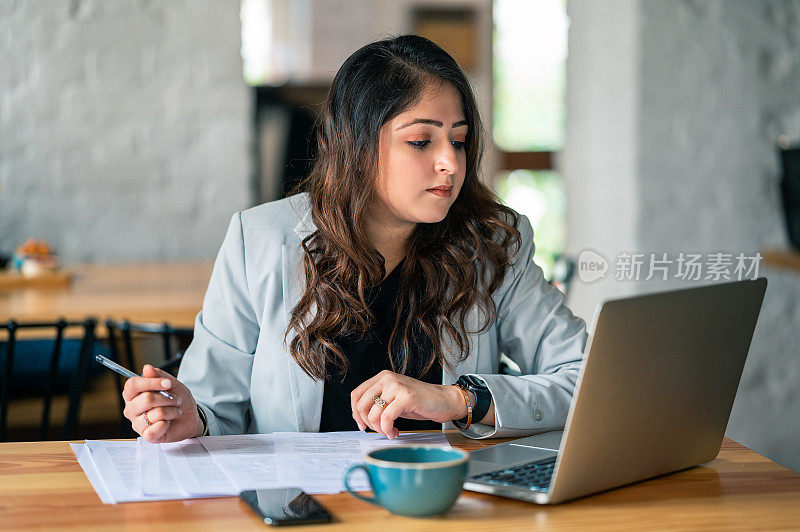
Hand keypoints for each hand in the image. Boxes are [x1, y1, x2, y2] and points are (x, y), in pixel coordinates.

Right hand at [122, 364, 202, 442]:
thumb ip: (160, 376)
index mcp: (133, 394)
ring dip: (172, 410)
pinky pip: (156, 428)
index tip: (168, 383)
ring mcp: (137, 423)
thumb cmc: (177, 400)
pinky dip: (167, 424)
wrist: (189, 417)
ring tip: (174, 411)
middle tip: (176, 400)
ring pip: (156, 413)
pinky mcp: (146, 436)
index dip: (151, 382)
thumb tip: (146, 368)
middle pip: (146, 399)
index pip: (132, 385)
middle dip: (167, 398)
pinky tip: (168, 423)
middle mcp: (131, 408)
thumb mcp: (173, 384)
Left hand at [350, 370, 466, 438]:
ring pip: (374, 413)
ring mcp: (397, 386)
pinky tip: (395, 431)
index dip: (355, 413)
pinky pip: (387, 417)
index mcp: (382, 377)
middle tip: (379, 430)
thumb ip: (378, 402)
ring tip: (390, 431)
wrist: (444, 400)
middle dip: (368, 423)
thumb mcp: (394, 398)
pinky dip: (388, 429)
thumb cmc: (420, 401)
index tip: (361, 425)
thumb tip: (361, 417)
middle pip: (362, 405)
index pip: (356, 395)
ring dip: (380, 429)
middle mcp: (387, 379)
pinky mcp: (406, 397)